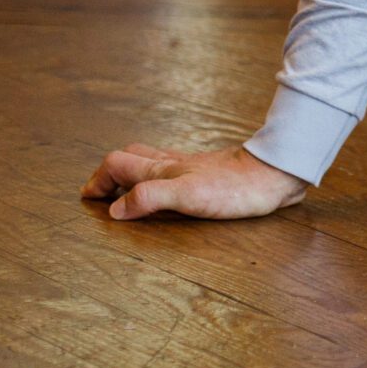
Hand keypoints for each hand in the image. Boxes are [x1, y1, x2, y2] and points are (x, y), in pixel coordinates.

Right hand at [81, 142, 307, 220]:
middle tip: (100, 194)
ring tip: (125, 192)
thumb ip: (150, 198)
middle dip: (110, 173)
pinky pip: (173, 172)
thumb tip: (116, 210)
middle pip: (131, 157)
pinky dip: (158, 180)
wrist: (278, 174)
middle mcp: (174, 165)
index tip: (88, 198)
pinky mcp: (209, 176)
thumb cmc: (236, 188)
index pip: (117, 164)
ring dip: (133, 174)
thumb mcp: (188, 195)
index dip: (98, 180)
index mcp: (163, 170)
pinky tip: (169, 191)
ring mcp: (192, 168)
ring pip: (152, 162)